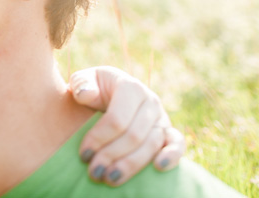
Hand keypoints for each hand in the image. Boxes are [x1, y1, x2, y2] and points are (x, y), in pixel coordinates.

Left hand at [69, 66, 185, 185]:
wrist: (110, 91)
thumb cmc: (94, 88)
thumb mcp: (84, 80)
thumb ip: (82, 84)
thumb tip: (87, 95)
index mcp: (130, 87)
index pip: (117, 118)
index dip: (99, 138)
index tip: (83, 154)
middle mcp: (150, 101)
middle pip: (134, 135)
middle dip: (112, 155)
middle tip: (94, 172)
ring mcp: (161, 117)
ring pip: (152, 144)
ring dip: (131, 164)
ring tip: (111, 178)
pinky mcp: (168, 131)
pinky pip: (177, 143)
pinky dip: (172, 156)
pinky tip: (159, 168)